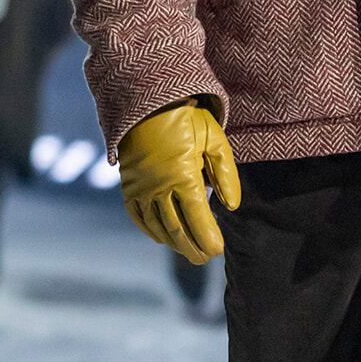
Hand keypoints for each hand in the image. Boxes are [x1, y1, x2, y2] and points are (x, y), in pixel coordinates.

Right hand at [118, 102, 240, 264]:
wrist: (144, 103)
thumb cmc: (185, 118)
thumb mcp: (214, 138)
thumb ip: (225, 174)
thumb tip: (232, 206)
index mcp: (182, 176)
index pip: (197, 217)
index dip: (208, 238)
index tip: (218, 250)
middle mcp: (158, 187)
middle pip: (177, 229)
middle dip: (193, 247)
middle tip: (207, 258)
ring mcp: (140, 189)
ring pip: (158, 227)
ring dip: (175, 244)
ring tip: (191, 253)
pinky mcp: (128, 187)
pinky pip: (138, 217)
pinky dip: (152, 231)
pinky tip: (164, 239)